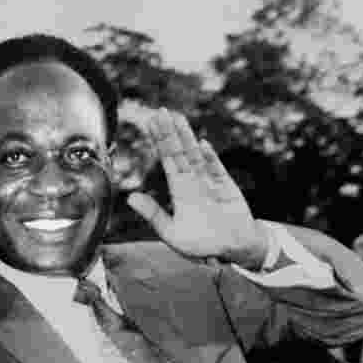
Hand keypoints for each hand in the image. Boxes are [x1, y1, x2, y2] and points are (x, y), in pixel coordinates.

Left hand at [127, 108, 267, 267]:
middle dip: (169, 132)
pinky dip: (209, 158)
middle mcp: (193, 181)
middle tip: (160, 111)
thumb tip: (130, 197)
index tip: (150, 123)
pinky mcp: (227, 188)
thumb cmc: (202, 244)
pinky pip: (217, 170)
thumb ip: (153, 214)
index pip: (166, 160)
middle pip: (179, 152)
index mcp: (179, 190)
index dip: (158, 142)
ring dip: (186, 137)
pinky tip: (201, 145)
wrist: (232, 251)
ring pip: (196, 155)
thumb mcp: (171, 233)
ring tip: (177, 118)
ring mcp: (210, 182)